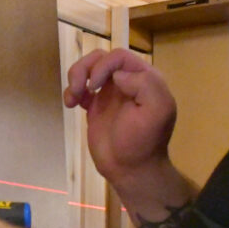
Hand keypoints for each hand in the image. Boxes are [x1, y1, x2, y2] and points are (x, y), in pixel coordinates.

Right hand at [64, 48, 176, 185]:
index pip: (119, 57)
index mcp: (145, 79)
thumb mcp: (157, 110)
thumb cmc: (144, 141)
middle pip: (101, 58)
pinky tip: (70, 104)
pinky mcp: (96, 106)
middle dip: (85, 69)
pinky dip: (71, 91)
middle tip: (79, 90)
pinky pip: (81, 88)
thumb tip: (118, 75)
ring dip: (75, 77)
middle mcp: (127, 82)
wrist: (131, 170)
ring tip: (72, 97)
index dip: (103, 65)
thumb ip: (145, 84)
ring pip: (88, 69)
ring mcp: (110, 93)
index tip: (94, 86)